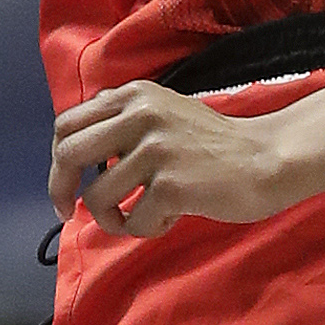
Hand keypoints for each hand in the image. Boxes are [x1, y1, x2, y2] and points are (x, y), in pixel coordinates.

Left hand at [48, 79, 294, 237]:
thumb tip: (75, 150)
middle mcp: (137, 115)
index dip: (57, 160)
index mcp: (131, 96)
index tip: (64, 188)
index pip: (67, 124)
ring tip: (142, 218)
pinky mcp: (171, 184)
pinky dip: (148, 229)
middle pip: (69, 154)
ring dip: (114, 220)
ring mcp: (154, 149)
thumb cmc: (213, 143)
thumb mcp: (161, 112)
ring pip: (98, 198)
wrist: (267, 158)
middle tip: (70, 214)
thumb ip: (121, 122)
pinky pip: (135, 222)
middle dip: (61, 190)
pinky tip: (173, 217)